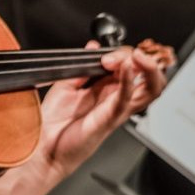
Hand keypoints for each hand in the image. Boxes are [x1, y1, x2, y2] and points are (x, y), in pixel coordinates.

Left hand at [30, 41, 171, 178]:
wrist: (43, 148)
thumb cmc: (55, 123)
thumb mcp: (67, 84)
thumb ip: (82, 65)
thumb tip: (93, 47)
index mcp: (109, 89)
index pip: (132, 65)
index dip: (124, 53)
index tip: (103, 52)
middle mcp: (117, 99)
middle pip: (149, 76)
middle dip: (144, 59)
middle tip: (125, 54)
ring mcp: (116, 110)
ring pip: (151, 90)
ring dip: (149, 69)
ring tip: (136, 57)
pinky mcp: (108, 119)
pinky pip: (126, 99)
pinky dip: (129, 81)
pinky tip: (125, 68)